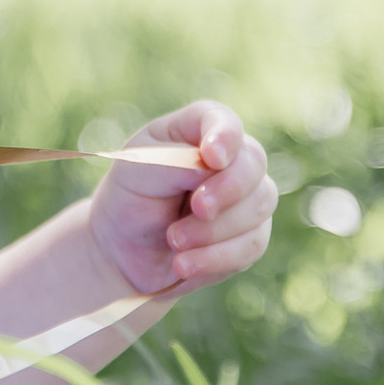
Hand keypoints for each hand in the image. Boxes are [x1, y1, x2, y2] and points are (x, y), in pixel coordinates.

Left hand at [88, 100, 276, 300]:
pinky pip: (252, 245)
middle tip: (197, 208)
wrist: (125, 251)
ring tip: (174, 241)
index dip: (224, 135)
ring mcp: (246, 197)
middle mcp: (230, 159)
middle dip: (227, 189)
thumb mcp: (137, 173)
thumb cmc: (130, 199)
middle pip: (253, 162)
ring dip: (214, 229)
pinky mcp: (250, 235)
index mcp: (196, 130)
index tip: (212, 157)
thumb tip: (214, 168)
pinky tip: (183, 264)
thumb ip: (175, 163)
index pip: (223, 120)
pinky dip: (216, 257)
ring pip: (258, 205)